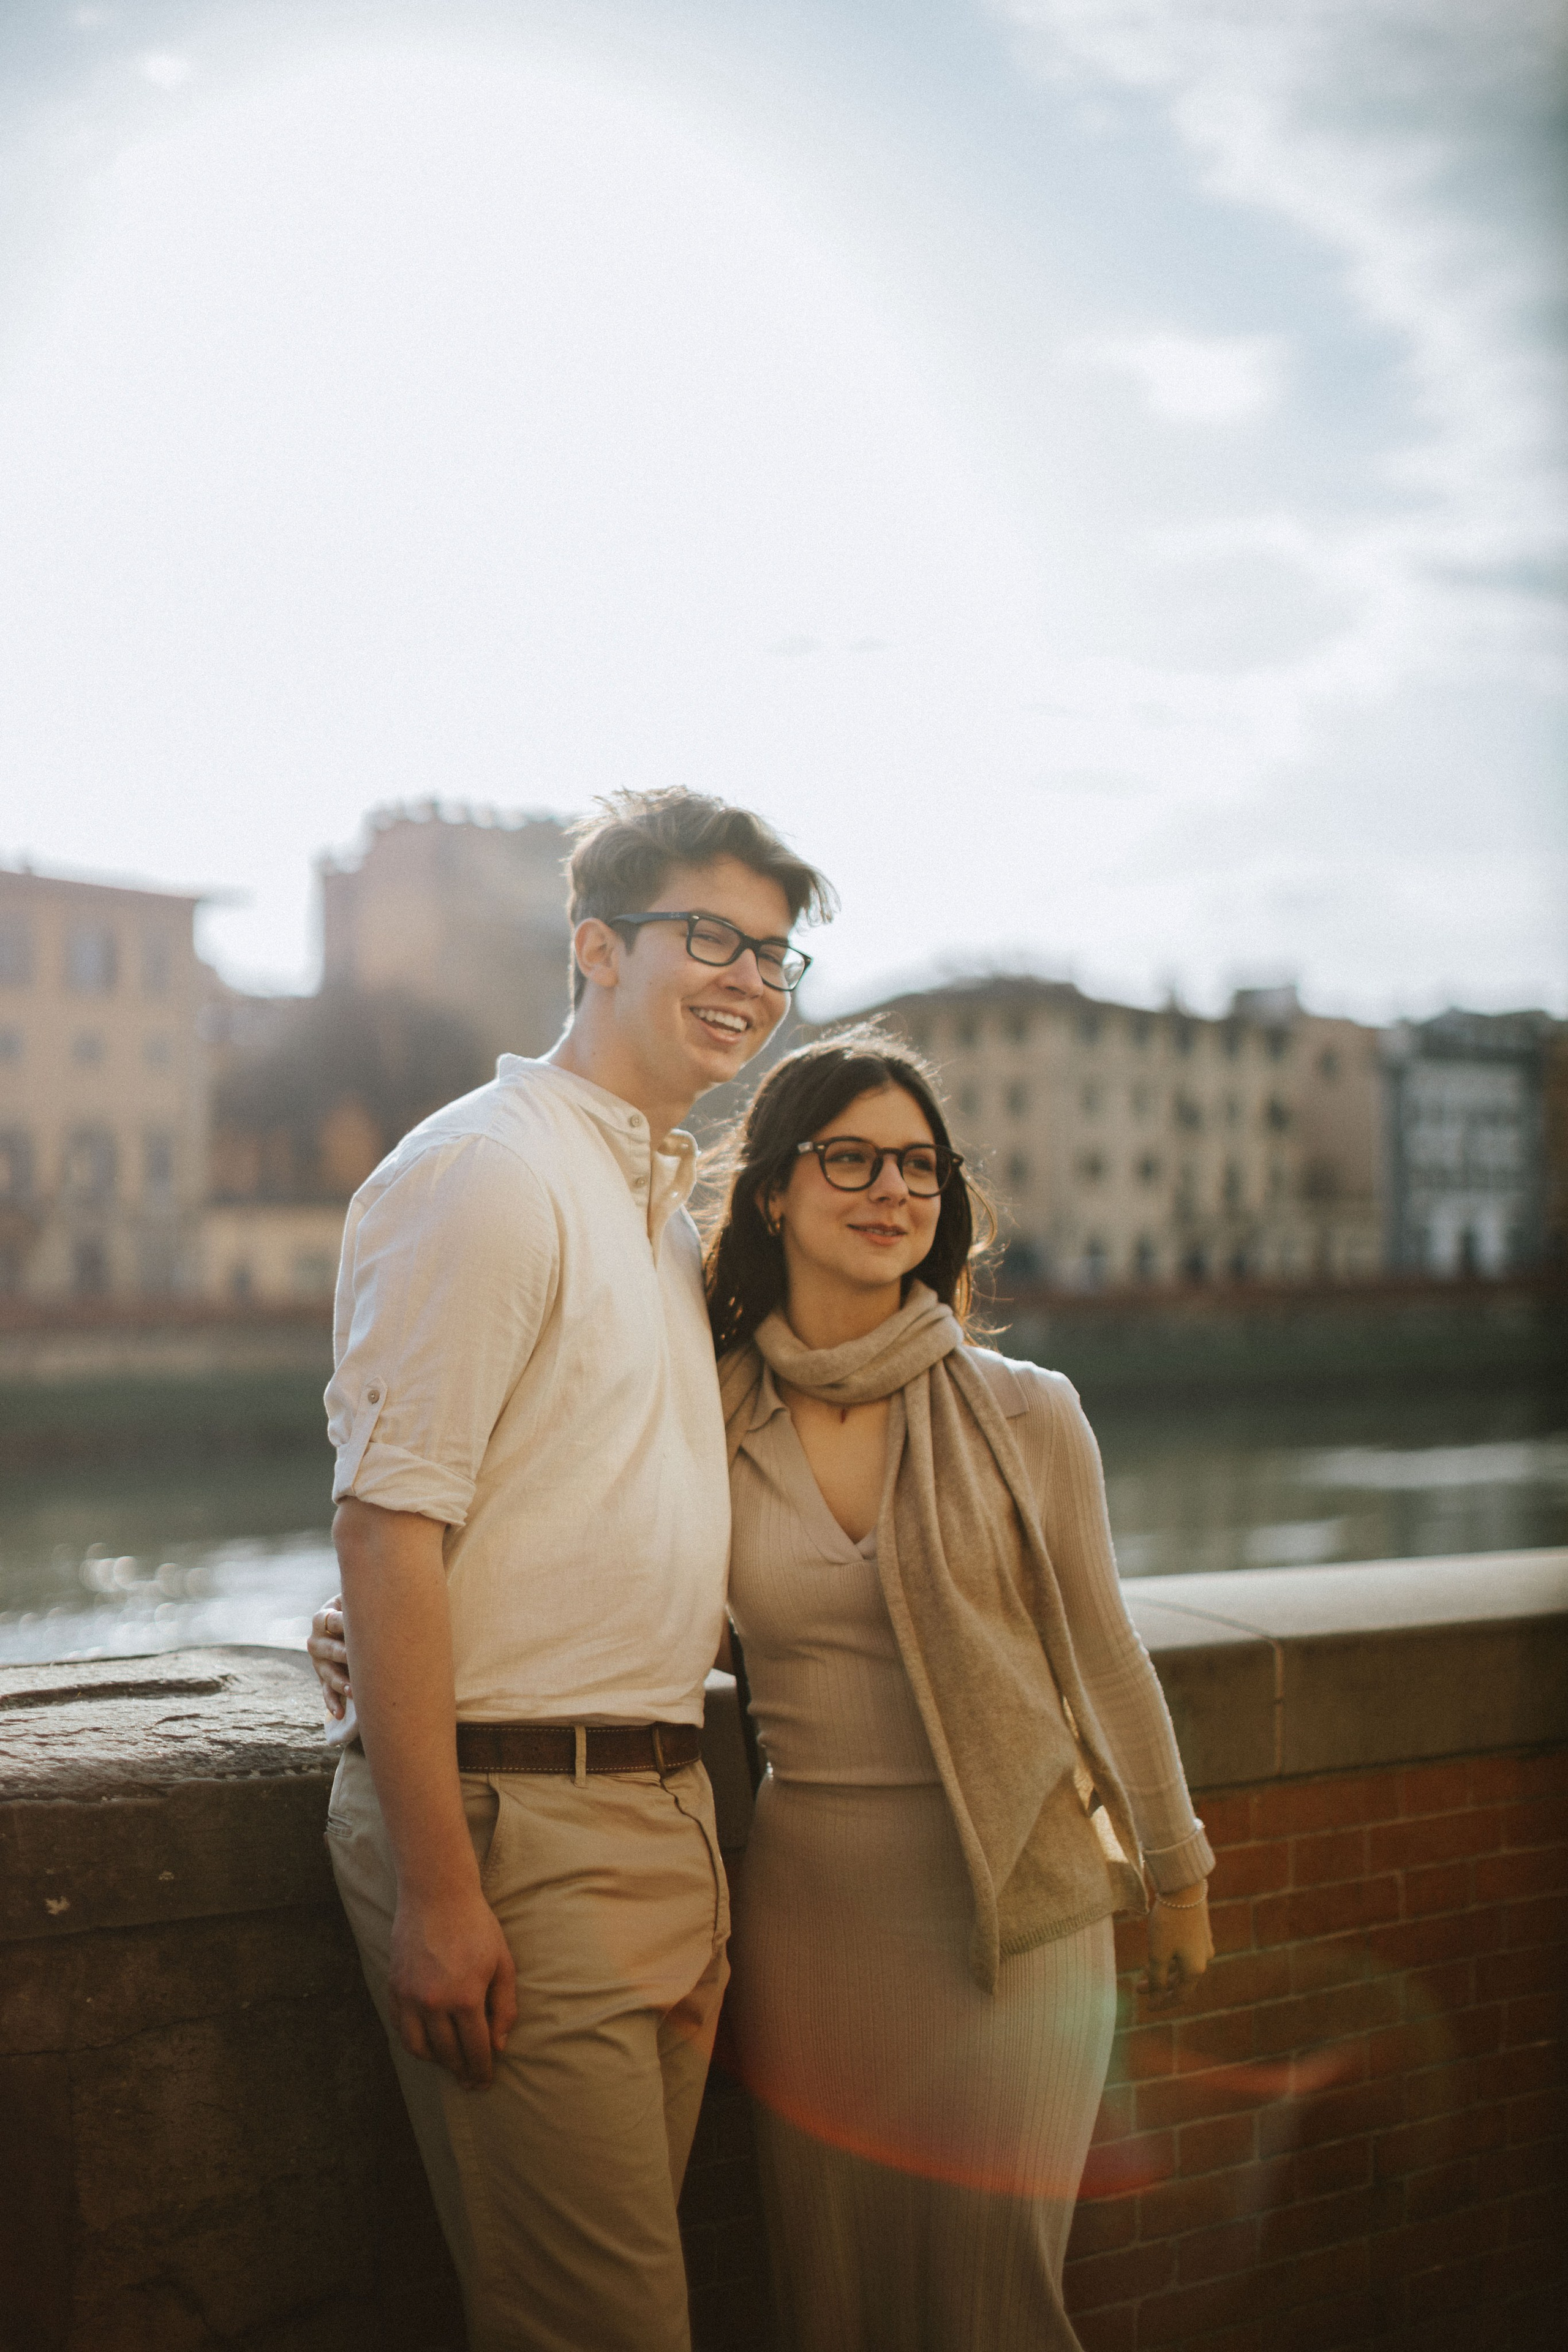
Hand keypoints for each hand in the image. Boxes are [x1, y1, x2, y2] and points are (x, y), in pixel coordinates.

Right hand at [309, 1597, 350, 1717]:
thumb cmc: (358, 1610)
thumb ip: (362, 1598)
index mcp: (323, 1616)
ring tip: (353, 1691)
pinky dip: (332, 1703)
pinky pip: (326, 1692)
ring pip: (328, 1673)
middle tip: (358, 1661)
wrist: (343, 1626)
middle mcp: (317, 1640)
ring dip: (341, 1683)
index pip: (331, 1620)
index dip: (344, 1623)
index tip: (359, 1627)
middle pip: (330, 1649)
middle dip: (344, 1655)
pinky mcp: (323, 1678)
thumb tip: (385, 1589)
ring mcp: (319, 1661)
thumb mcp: (353, 1602)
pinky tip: (340, 1713)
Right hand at [389, 1881, 518, 2088]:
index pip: (475, 2050)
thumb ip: (504, 2007)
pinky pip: (400, 2028)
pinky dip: (413, 2041)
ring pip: (418, 2048)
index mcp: (466, 1998)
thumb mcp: (503, 1963)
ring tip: (449, 2062)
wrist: (436, 1895)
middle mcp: (434, 2003)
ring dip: (435, 2061)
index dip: (482, 2071)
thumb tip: (499, 2046)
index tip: (485, 2083)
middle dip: (461, 2071)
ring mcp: (409, 1997)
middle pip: (447, 2054)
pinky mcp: (393, 1988)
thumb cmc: (477, 1926)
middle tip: (469, 2080)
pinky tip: (427, 2041)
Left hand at [1145, 1881, 1213, 2003]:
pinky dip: (1171, 1958)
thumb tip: (1156, 1999)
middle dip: (1160, 1987)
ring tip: (1145, 1969)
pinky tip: (1159, 1951)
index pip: (1180, 1996)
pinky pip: (1185, 1952)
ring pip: (1183, 1966)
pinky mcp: (1200, 1930)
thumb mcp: (1158, 1954)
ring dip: (1164, 1971)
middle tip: (1138, 1987)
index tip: (1147, 2008)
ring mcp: (1204, 1944)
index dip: (1163, 2004)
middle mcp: (1204, 1959)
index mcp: (1195, 1969)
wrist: (1184, 1887)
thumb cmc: (1169, 1922)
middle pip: (1181, 1982)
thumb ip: (1157, 1980)